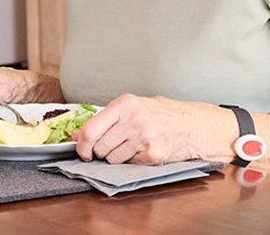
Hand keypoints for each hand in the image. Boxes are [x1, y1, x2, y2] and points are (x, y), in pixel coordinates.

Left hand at [72, 94, 232, 164]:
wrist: (193, 125)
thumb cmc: (161, 114)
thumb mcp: (132, 108)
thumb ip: (104, 120)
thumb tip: (76, 136)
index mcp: (125, 104)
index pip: (90, 130)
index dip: (81, 145)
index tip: (82, 151)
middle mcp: (133, 119)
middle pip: (99, 147)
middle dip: (101, 151)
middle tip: (114, 145)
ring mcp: (144, 137)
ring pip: (112, 159)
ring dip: (117, 157)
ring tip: (133, 145)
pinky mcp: (153, 154)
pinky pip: (129, 164)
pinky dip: (133, 161)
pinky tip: (144, 150)